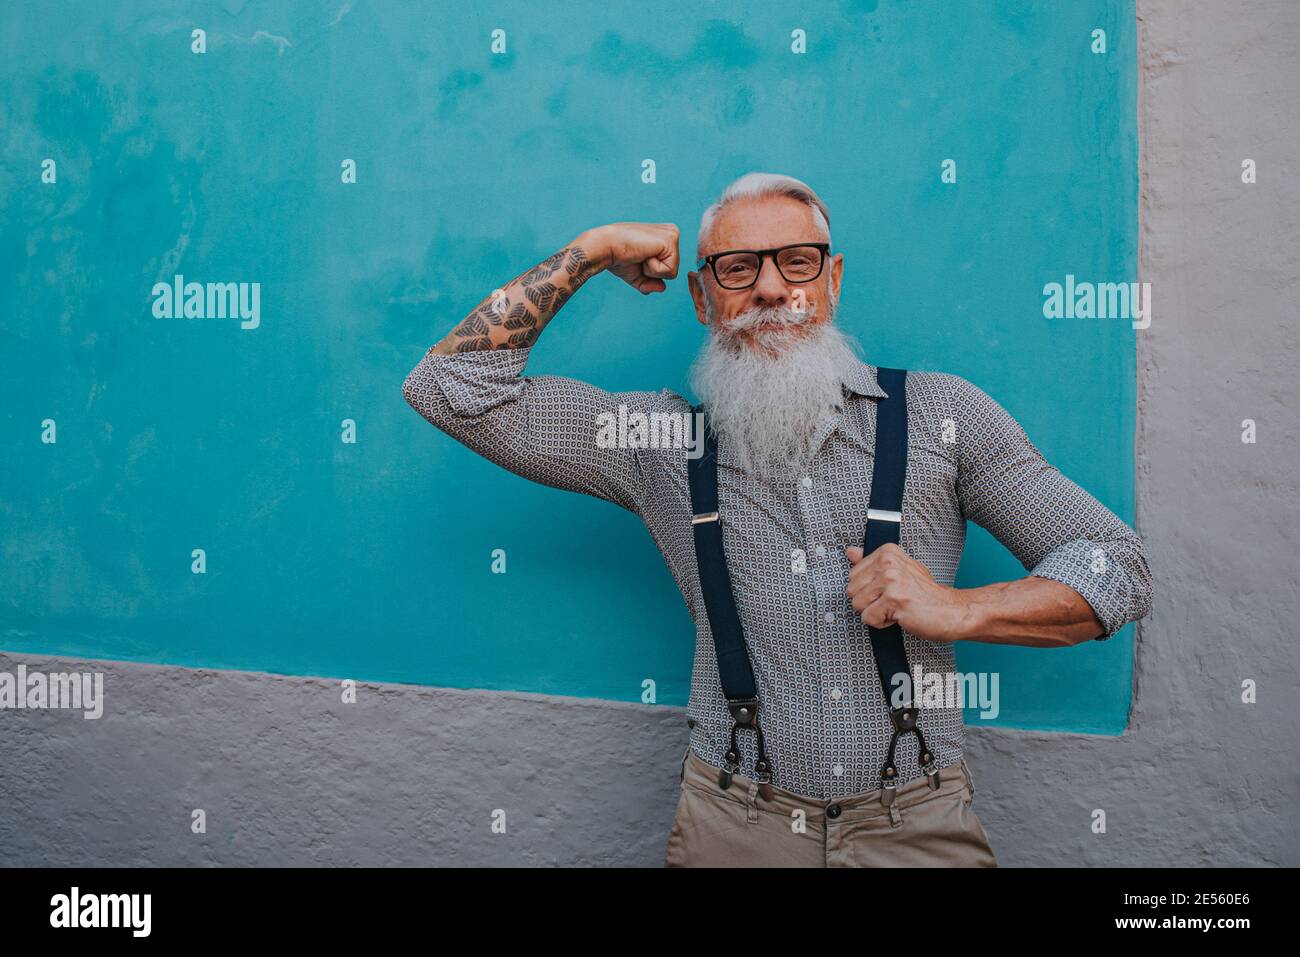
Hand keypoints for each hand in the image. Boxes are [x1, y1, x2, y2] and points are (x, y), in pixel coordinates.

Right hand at [581, 222, 679, 293]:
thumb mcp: (637, 275)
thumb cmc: (619, 258)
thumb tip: (663, 288)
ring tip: (641, 255)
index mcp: (665, 237)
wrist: (607, 246)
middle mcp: (671, 233)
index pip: (668, 268)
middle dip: (653, 272)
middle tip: (639, 257)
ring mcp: (673, 235)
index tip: (637, 257)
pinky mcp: (671, 239)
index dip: (650, 271)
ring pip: (673, 271)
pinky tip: (644, 254)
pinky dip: (654, 268)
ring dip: (653, 270)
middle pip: (673, 270)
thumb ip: (651, 283)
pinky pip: (670, 270)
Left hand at [845, 543, 970, 642]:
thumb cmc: (925, 594)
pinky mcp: (894, 599)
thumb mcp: (898, 571)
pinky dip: (882, 624)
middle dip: (869, 602)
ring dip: (876, 613)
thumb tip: (850, 552)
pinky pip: (868, 618)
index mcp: (887, 553)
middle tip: (893, 601)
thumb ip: (871, 563)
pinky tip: (899, 616)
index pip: (852, 575)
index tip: (889, 590)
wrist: (951, 610)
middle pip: (852, 590)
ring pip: (857, 604)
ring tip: (896, 608)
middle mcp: (888, 563)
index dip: (868, 589)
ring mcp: (891, 580)